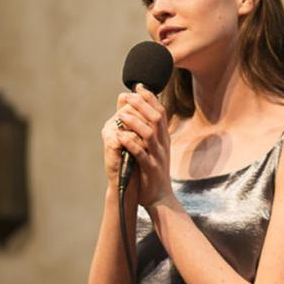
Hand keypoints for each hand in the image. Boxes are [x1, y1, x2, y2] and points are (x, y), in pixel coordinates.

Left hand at [103, 85, 172, 206]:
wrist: (159, 198)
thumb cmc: (152, 172)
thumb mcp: (152, 149)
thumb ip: (146, 131)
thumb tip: (136, 112)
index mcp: (163, 138)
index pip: (160, 111)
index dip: (150, 97)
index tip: (138, 86)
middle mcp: (163, 144)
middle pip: (156, 118)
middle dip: (143, 104)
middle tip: (129, 95)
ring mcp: (158, 156)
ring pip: (150, 134)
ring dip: (136, 122)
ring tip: (121, 114)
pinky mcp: (151, 169)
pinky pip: (141, 154)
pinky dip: (131, 143)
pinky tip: (120, 136)